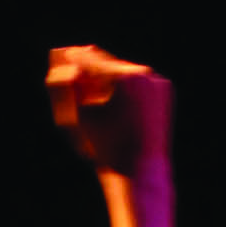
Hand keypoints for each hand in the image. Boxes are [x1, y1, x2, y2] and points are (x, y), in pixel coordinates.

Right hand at [47, 46, 172, 176]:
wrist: (142, 172)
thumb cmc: (104, 150)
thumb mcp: (76, 119)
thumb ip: (65, 89)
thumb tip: (64, 61)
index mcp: (123, 78)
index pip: (90, 59)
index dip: (73, 57)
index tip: (61, 54)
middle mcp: (144, 73)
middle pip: (108, 61)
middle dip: (92, 65)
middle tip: (75, 58)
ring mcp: (156, 79)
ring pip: (124, 70)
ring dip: (109, 75)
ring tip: (94, 82)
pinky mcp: (164, 87)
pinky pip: (139, 81)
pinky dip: (127, 86)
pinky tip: (116, 97)